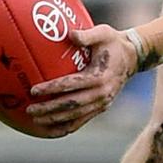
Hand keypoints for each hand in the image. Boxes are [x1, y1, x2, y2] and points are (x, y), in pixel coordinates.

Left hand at [26, 24, 140, 136]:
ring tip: (35, 121)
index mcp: (99, 77)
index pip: (71, 84)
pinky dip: (66, 126)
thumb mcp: (103, 33)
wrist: (133, 58)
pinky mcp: (102, 108)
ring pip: (75, 116)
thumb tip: (70, 34)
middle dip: (49, 109)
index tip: (34, 90)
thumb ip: (87, 35)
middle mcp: (101, 93)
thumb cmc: (113, 42)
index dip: (52, 88)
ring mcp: (102, 103)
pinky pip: (82, 120)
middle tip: (29, 110)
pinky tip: (50, 129)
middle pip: (71, 105)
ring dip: (54, 120)